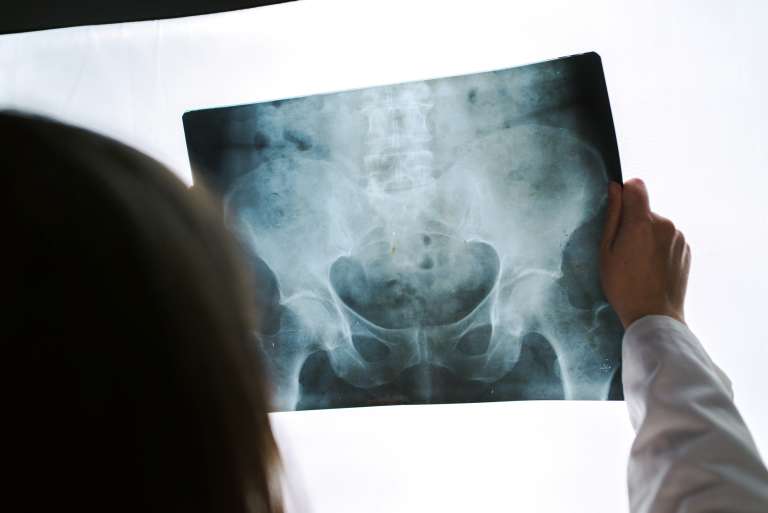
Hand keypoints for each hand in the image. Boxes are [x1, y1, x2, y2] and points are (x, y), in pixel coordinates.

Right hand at [600, 178, 690, 328]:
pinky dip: (659, 246)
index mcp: (641, 222)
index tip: (618, 212)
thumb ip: (612, 216)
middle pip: (645, 209)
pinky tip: (651, 267)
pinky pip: (668, 238)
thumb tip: (615, 189)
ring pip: (656, 224)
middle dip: (633, 222)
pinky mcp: (686, 248)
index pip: (636, 186)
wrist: (654, 315)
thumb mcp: (606, 251)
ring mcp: (678, 236)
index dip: (625, 194)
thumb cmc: (623, 286)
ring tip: (638, 262)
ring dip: (647, 235)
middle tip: (624, 250)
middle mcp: (664, 224)